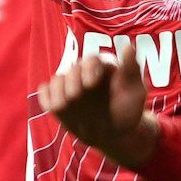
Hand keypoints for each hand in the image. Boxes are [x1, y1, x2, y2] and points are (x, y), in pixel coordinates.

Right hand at [39, 54, 158, 166]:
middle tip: (75, 97)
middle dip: (72, 83)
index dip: (88, 69)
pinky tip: (56, 107)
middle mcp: (83, 73)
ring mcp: (68, 86)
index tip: (91, 84)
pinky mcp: (57, 99)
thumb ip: (131, 69)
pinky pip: (45, 93)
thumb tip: (129, 46)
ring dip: (58, 92)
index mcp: (102, 67)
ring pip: (56, 81)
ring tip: (65, 106)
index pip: (91, 60)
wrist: (115, 134)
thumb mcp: (135, 91)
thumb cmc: (127, 111)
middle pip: (72, 70)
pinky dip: (46, 98)